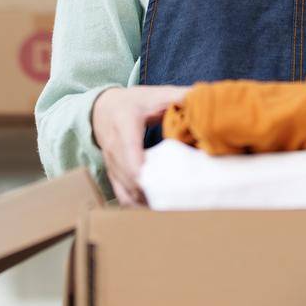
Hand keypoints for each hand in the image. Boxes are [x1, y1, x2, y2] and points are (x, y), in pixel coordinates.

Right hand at [91, 84, 190, 206]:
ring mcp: (111, 164)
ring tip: (170, 209)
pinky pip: (121, 196)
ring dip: (145, 202)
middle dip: (150, 192)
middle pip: (129, 177)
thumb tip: (204, 98)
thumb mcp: (155, 94)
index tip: (158, 183)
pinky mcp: (112, 175)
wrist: (102, 108)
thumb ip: (179, 96)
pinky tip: (155, 210)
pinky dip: (137, 206)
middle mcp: (113, 147)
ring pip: (124, 191)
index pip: (129, 151)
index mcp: (125, 124)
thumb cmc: (132, 102)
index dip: (141, 170)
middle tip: (177, 202)